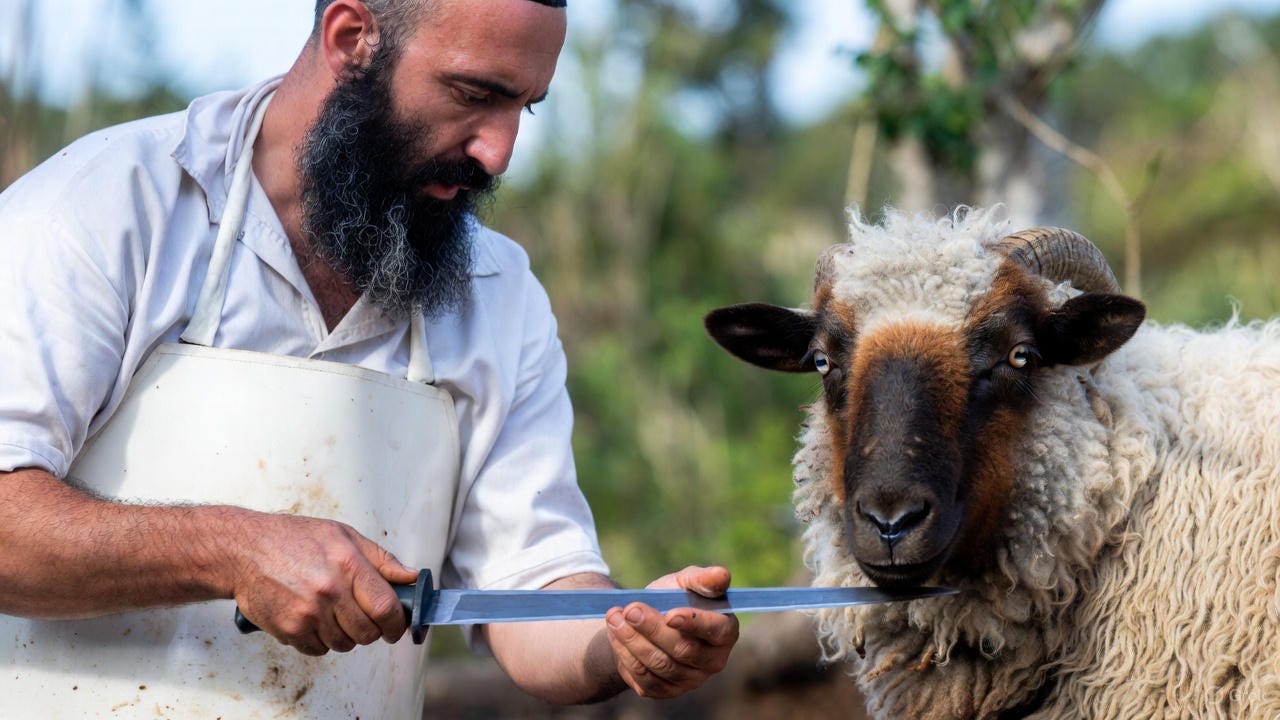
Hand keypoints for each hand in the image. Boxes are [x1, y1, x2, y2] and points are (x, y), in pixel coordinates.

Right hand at [228, 511, 418, 655]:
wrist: (244, 551)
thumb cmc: (294, 539)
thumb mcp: (343, 536)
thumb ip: (381, 559)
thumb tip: (411, 576)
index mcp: (348, 564)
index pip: (387, 607)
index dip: (398, 623)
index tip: (398, 626)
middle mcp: (330, 590)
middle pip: (368, 632)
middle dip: (373, 631)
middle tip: (365, 620)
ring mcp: (308, 612)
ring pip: (344, 644)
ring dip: (345, 635)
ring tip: (333, 614)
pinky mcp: (289, 629)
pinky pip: (318, 649)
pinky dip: (320, 640)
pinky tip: (313, 619)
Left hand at [604, 565, 739, 697]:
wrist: (646, 620)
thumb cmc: (674, 598)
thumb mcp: (686, 582)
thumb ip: (703, 579)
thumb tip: (721, 574)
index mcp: (725, 632)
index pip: (716, 631)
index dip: (694, 623)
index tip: (670, 614)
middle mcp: (713, 661)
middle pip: (683, 650)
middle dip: (653, 628)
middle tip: (630, 609)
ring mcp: (689, 680)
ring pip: (660, 664)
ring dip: (633, 640)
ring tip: (614, 617)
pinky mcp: (665, 690)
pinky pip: (644, 677)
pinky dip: (625, 654)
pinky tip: (615, 633)